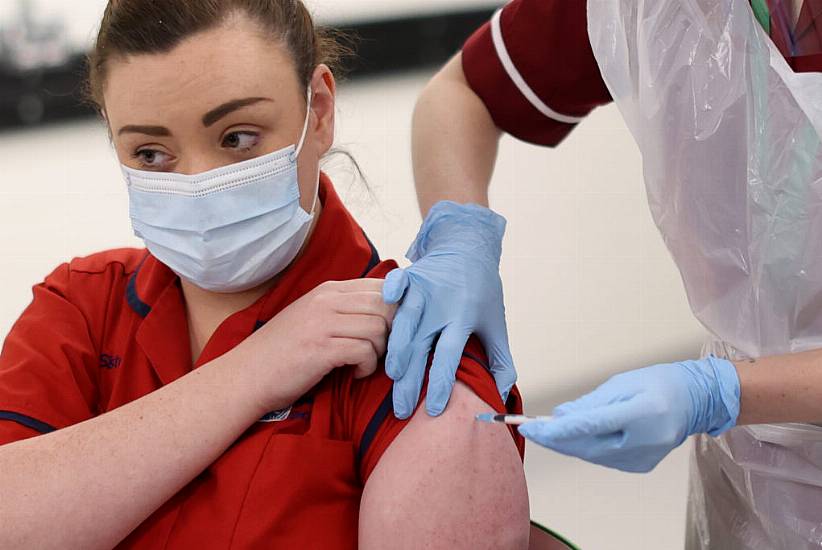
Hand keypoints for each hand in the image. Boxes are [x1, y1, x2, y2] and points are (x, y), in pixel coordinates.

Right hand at [244, 279, 396, 411]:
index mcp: (328, 290)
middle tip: (381, 350)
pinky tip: (355, 373)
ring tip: (364, 362)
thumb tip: (388, 310)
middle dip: (393, 331)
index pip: (382, 285)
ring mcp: (323, 323)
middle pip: (386, 304)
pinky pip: (365, 351)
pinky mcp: (321, 349)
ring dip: (380, 351)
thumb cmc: (284, 351)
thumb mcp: (313, 316)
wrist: (247, 375)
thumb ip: (344, 308)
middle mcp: (326, 300)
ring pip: (379, 327)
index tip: (393, 330)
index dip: (397, 308)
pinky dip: (368, 366)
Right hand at [383, 201, 515, 418]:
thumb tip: (500, 395)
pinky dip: (387, 296)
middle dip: (410, 380)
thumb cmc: (482, 292)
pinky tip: (376, 316)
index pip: (449, 356)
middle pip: (421, 346)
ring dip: (395, 350)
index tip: (435, 408)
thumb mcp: (495, 325)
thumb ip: (500, 361)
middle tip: (401, 409)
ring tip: (389, 376)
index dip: (441, 382)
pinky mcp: (409, 276)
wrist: (469, 248)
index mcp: (463, 318)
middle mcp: (442, 305)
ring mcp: (423, 289)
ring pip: (403, 323)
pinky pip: (395, 287)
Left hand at [518, 357, 739, 472]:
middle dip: (554, 439)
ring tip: (547, 431)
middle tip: (530, 430)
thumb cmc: (660, 383)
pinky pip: (603, 459)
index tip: (530, 428)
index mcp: (641, 413)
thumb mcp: (621, 383)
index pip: (588, 426)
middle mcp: (643, 441)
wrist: (695, 400)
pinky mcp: (640, 466)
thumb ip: (589, 403)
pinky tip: (576, 437)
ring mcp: (643, 458)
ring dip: (567, 444)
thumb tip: (560, 417)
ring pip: (592, 456)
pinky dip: (587, 448)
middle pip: (586, 446)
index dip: (555, 430)